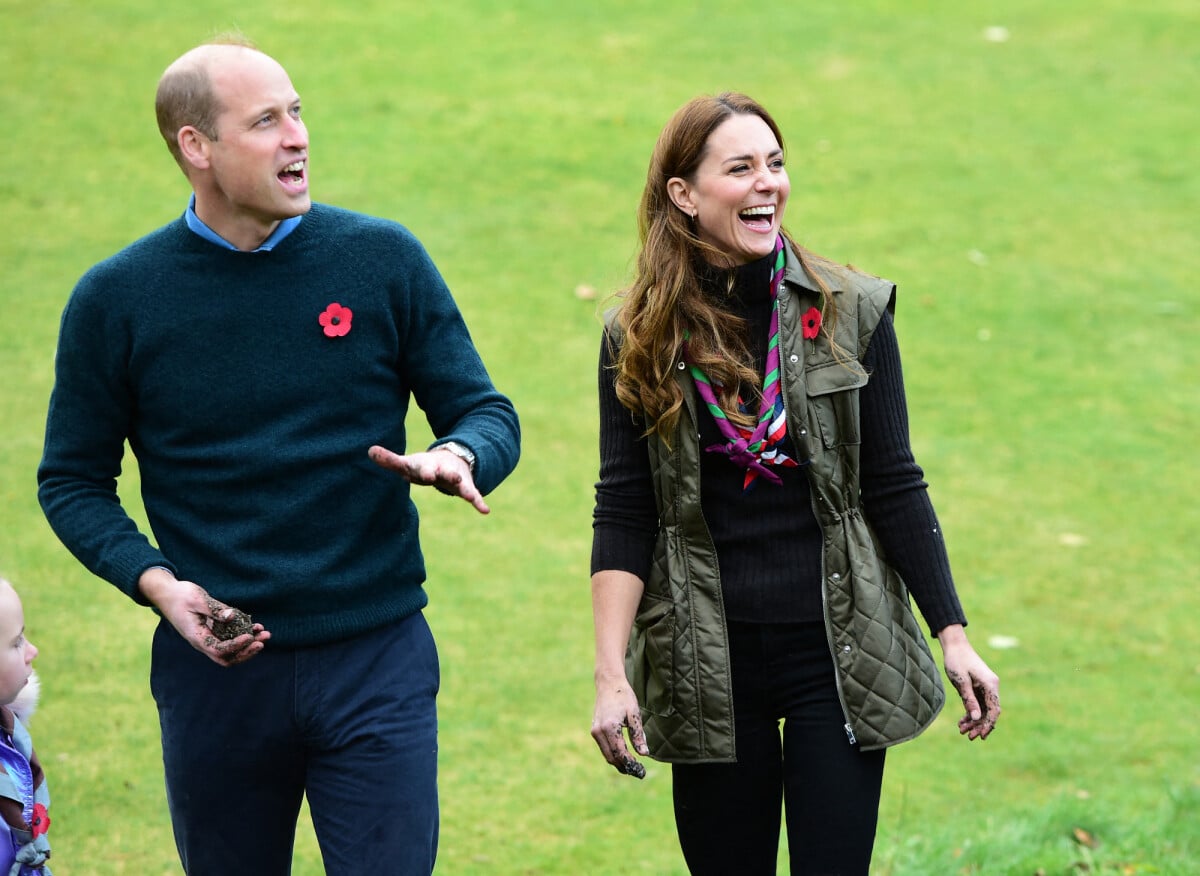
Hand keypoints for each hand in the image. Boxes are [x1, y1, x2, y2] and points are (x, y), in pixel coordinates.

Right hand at [138, 568, 269, 666]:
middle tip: (262, 641)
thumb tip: (232, 616)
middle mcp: (203, 641)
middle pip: (226, 657)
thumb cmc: (181, 595)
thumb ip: (214, 609)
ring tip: (265, 634)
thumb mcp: (198, 600)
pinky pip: (230, 638)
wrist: (167, 593)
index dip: (235, 646)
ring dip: (249, 645)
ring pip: (230, 650)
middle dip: (246, 652)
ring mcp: (208, 637)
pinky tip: (256, 626)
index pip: (218, 650)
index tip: (249, 636)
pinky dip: (244, 634)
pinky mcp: (213, 630)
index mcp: (197, 637)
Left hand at [368, 444, 489, 513]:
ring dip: (459, 485)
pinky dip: (479, 501)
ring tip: (465, 491)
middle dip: (433, 472)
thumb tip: (369, 450)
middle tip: (430, 476)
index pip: (417, 466)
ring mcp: (455, 476)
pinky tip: (485, 510)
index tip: (410, 471)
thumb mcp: (408, 463)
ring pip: (457, 481)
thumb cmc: (425, 466)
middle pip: (437, 470)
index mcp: (424, 465)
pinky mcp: (466, 486)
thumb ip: (390, 460)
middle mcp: (440, 469)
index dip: (414, 468)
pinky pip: (473, 494)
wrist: (454, 459)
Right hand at [591, 674, 649, 778]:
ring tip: (633, 767)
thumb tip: (644, 754)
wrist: (608, 684)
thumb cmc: (623, 696)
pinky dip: (613, 755)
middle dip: (624, 766)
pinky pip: (604, 748)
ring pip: (606, 755)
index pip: (620, 752)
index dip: (630, 763)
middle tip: (638, 772)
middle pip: (611, 757)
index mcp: (609, 727)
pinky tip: (624, 756)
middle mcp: (598, 731)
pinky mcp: (594, 730)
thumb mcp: (634, 714)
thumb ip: (638, 735)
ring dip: (619, 763)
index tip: (641, 770)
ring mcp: (594, 731)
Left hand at [937, 624, 1000, 740]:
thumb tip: (976, 718)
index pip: (994, 709)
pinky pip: (977, 704)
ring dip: (974, 721)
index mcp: (991, 684)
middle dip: (980, 725)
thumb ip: (969, 699)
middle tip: (969, 737)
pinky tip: (962, 722)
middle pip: (989, 711)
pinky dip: (970, 713)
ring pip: (983, 709)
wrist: (954, 645)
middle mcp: (991, 687)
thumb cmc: (957, 660)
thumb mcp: (961, 681)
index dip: (989, 724)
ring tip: (962, 731)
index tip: (981, 735)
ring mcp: (986, 687)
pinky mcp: (978, 688)